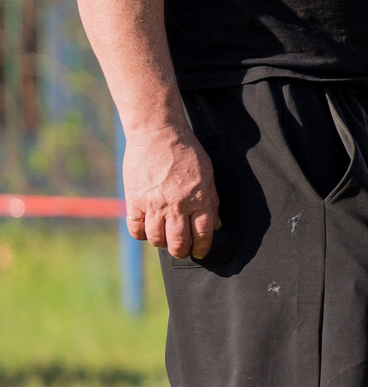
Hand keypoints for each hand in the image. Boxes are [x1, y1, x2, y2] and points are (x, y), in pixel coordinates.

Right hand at [124, 122, 219, 258]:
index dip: (203, 247)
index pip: (203, 233)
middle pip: (178, 242)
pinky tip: (147, 229)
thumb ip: (212, 201)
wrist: (158, 134)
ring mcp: (154, 204)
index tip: (201, 252)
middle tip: (182, 251)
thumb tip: (215, 225)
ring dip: (162, 243)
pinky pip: (136, 228)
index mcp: (198, 198)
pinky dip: (142, 234)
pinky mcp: (134, 200)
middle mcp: (176, 205)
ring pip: (157, 239)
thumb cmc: (187, 152)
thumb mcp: (208, 174)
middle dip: (182, 252)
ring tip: (165, 239)